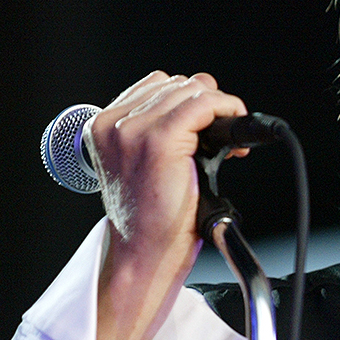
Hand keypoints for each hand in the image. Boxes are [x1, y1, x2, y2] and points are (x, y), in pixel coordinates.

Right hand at [84, 71, 248, 279]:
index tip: (208, 127)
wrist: (144, 255)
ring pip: (192, 91)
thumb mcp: (144, 164)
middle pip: (177, 84)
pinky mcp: (160, 140)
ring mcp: (134, 130)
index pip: (156, 86)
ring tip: (229, 144)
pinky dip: (228, 110)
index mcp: (103, 127)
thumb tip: (203, 97)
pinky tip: (236, 133)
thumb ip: (160, 128)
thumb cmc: (149, 219)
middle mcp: (113, 125)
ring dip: (220, 110)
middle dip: (207, 107)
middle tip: (224, 140)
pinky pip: (204, 104)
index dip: (189, 102)